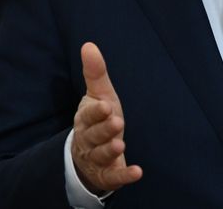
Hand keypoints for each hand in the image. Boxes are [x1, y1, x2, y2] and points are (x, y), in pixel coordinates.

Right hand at [71, 42, 142, 193]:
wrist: (87, 154)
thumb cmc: (97, 119)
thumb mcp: (98, 95)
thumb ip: (95, 73)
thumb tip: (89, 45)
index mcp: (85, 119)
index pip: (89, 116)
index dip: (96, 112)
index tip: (106, 105)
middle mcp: (88, 140)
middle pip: (94, 135)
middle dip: (104, 130)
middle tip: (117, 122)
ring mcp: (97, 158)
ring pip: (101, 155)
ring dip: (110, 150)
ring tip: (121, 143)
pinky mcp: (107, 175)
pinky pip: (114, 177)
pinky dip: (124, 176)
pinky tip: (137, 172)